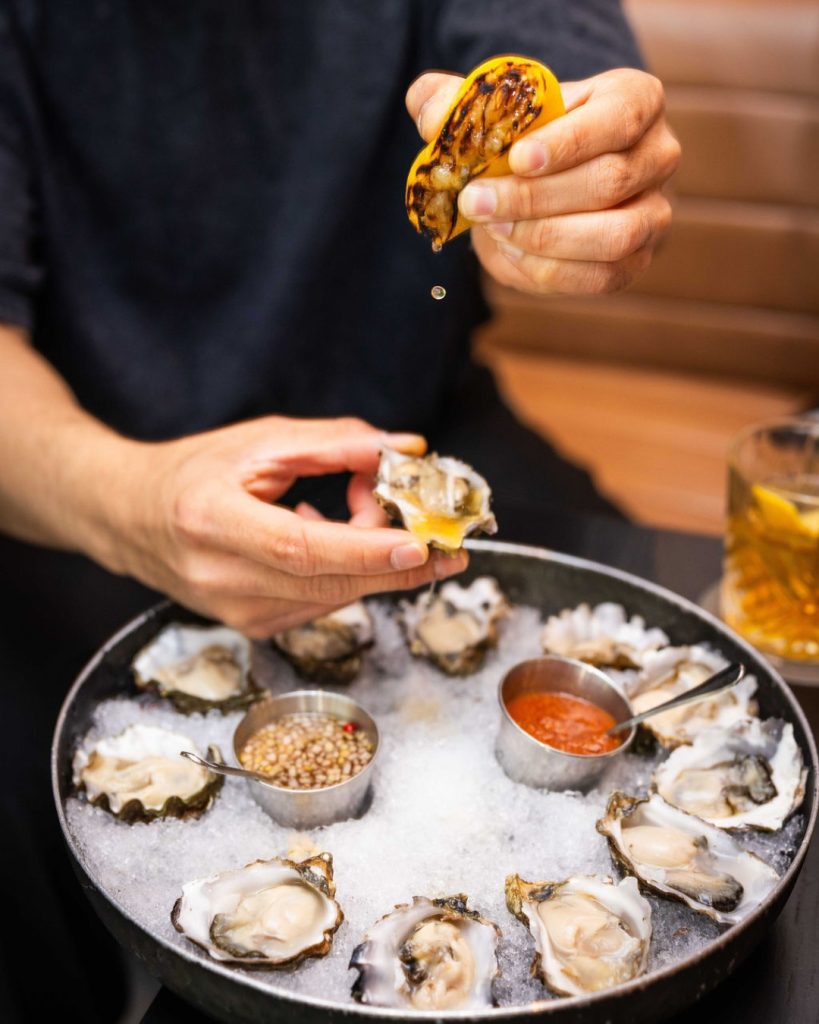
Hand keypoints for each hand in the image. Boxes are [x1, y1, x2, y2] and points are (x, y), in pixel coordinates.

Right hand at [110, 416, 466, 636]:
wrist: (129, 517)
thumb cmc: (192, 471)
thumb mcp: (260, 440)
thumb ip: (335, 443)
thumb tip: (406, 447)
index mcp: (212, 521)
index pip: (300, 548)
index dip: (364, 549)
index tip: (420, 545)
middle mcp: (220, 578)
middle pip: (329, 582)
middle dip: (399, 564)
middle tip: (448, 540)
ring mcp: (234, 612)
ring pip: (335, 594)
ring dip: (373, 556)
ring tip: (366, 503)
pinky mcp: (251, 627)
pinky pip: (322, 601)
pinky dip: (347, 569)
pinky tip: (332, 531)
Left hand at [406, 67, 680, 294]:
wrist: (543, 185)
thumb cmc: (525, 139)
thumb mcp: (496, 111)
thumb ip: (460, 104)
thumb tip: (431, 114)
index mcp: (635, 100)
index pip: (617, 118)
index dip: (568, 142)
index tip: (516, 158)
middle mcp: (658, 155)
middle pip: (609, 181)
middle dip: (534, 198)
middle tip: (477, 202)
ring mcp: (654, 213)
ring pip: (614, 236)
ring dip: (544, 238)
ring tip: (495, 229)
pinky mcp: (636, 261)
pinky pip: (600, 277)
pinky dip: (550, 271)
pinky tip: (512, 254)